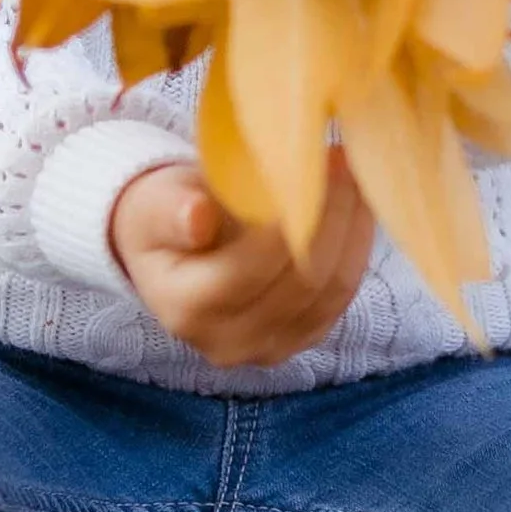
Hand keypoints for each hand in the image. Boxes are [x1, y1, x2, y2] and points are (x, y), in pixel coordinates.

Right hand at [109, 152, 372, 368]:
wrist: (170, 252)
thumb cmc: (162, 216)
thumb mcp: (153, 204)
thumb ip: (172, 211)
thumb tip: (197, 216)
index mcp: (185, 309)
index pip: (250, 269)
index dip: (289, 220)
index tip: (311, 163)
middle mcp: (227, 342)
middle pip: (300, 284)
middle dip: (331, 218)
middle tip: (343, 162)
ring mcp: (266, 349)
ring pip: (331, 294)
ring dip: (351, 232)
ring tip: (354, 178)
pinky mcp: (298, 341)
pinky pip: (341, 300)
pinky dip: (355, 251)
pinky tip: (357, 210)